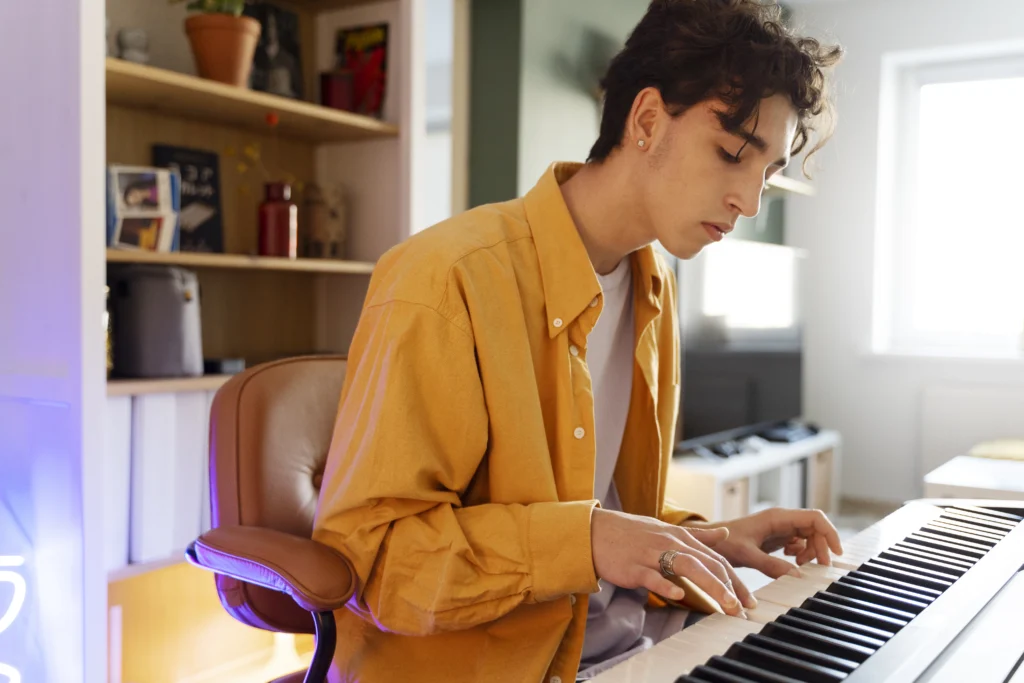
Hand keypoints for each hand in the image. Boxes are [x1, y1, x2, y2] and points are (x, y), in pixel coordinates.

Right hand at [589, 508, 754, 615]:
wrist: (595, 531)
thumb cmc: (631, 533)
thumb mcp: (667, 530)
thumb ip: (698, 536)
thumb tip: (725, 534)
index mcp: (680, 536)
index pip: (715, 558)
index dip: (735, 580)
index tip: (749, 601)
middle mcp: (670, 542)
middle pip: (707, 564)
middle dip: (730, 587)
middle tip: (746, 609)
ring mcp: (651, 553)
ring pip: (687, 567)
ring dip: (711, 586)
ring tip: (727, 605)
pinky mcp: (633, 566)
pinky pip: (651, 575)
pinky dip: (665, 584)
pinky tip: (678, 594)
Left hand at [684, 508, 843, 579]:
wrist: (710, 542)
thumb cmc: (724, 543)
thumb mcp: (747, 554)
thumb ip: (772, 565)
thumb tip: (798, 576)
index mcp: (778, 516)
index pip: (815, 518)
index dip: (830, 533)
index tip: (836, 554)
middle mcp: (782, 519)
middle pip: (815, 529)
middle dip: (821, 547)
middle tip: (817, 569)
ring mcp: (780, 528)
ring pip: (809, 537)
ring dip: (810, 552)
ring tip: (798, 564)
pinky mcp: (777, 538)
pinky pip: (798, 543)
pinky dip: (800, 554)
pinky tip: (790, 562)